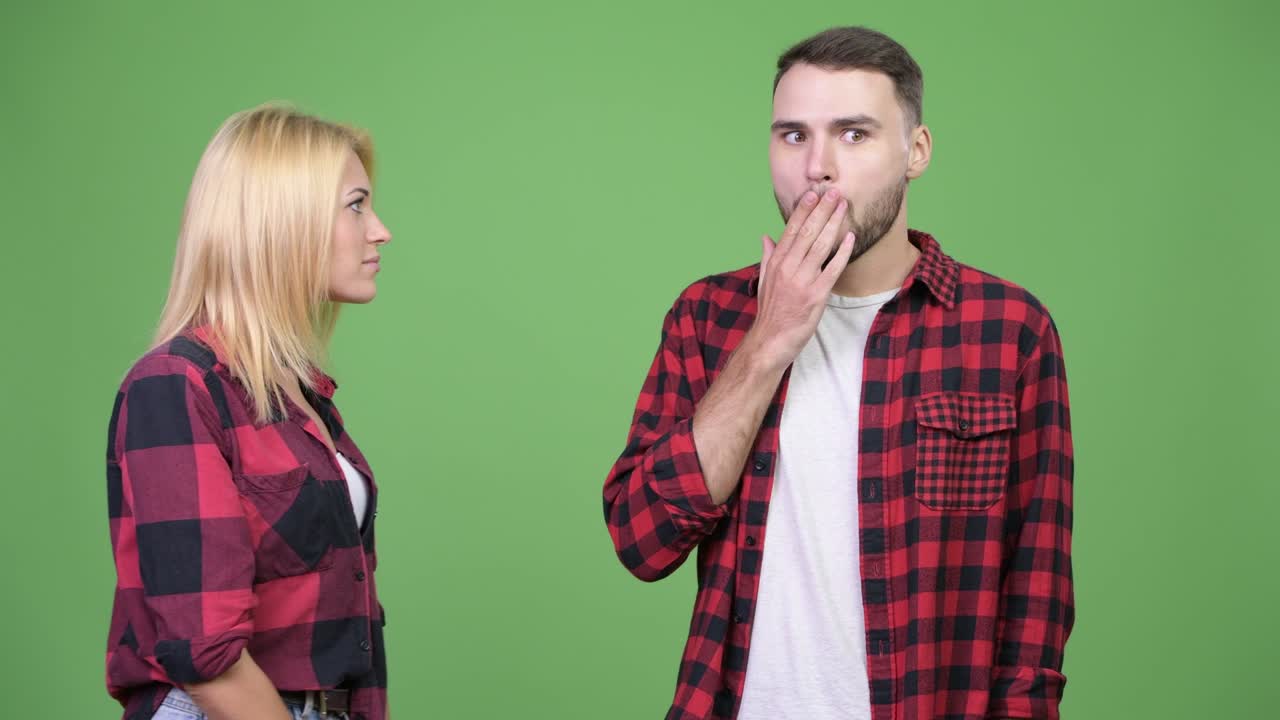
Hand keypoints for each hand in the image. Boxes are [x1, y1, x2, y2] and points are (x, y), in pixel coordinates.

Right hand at [746, 188, 855, 370]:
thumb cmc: (770, 312)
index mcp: (775, 263)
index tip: (812, 194)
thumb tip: (766, 237)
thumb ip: (767, 257)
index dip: (802, 211)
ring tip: (843, 207)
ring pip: (820, 246)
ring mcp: (802, 281)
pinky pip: (832, 269)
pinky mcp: (816, 295)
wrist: (770, 341)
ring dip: (833, 224)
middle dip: (821, 210)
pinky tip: (851, 238)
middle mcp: (788, 268)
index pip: (790, 230)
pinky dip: (842, 253)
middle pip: (807, 233)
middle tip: (834, 192)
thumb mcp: (763, 282)